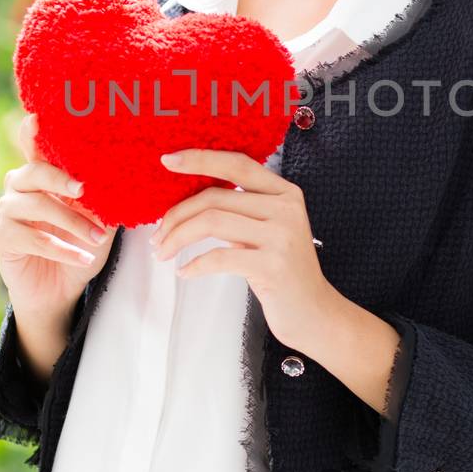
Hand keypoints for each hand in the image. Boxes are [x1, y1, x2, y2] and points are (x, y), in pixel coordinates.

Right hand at [0, 112, 116, 324]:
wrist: (60, 289)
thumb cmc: (80, 246)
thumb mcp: (98, 222)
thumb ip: (103, 200)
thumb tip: (127, 180)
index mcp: (41, 174)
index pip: (35, 148)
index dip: (32, 133)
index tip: (36, 118)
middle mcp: (19, 186)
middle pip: (35, 172)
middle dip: (60, 179)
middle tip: (84, 189)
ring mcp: (7, 210)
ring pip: (39, 207)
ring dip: (72, 223)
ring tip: (98, 238)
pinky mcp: (3, 237)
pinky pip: (35, 238)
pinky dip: (63, 249)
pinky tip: (84, 258)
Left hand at [149, 148, 334, 353]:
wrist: (314, 312)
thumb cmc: (283, 271)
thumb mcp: (268, 229)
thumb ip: (241, 209)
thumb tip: (188, 200)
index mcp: (285, 193)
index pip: (237, 164)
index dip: (201, 159)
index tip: (168, 160)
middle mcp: (285, 209)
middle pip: (215, 196)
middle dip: (177, 215)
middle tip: (158, 235)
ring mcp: (281, 236)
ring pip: (212, 222)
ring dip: (178, 237)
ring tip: (164, 251)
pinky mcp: (272, 266)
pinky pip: (218, 257)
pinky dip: (194, 265)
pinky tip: (185, 272)